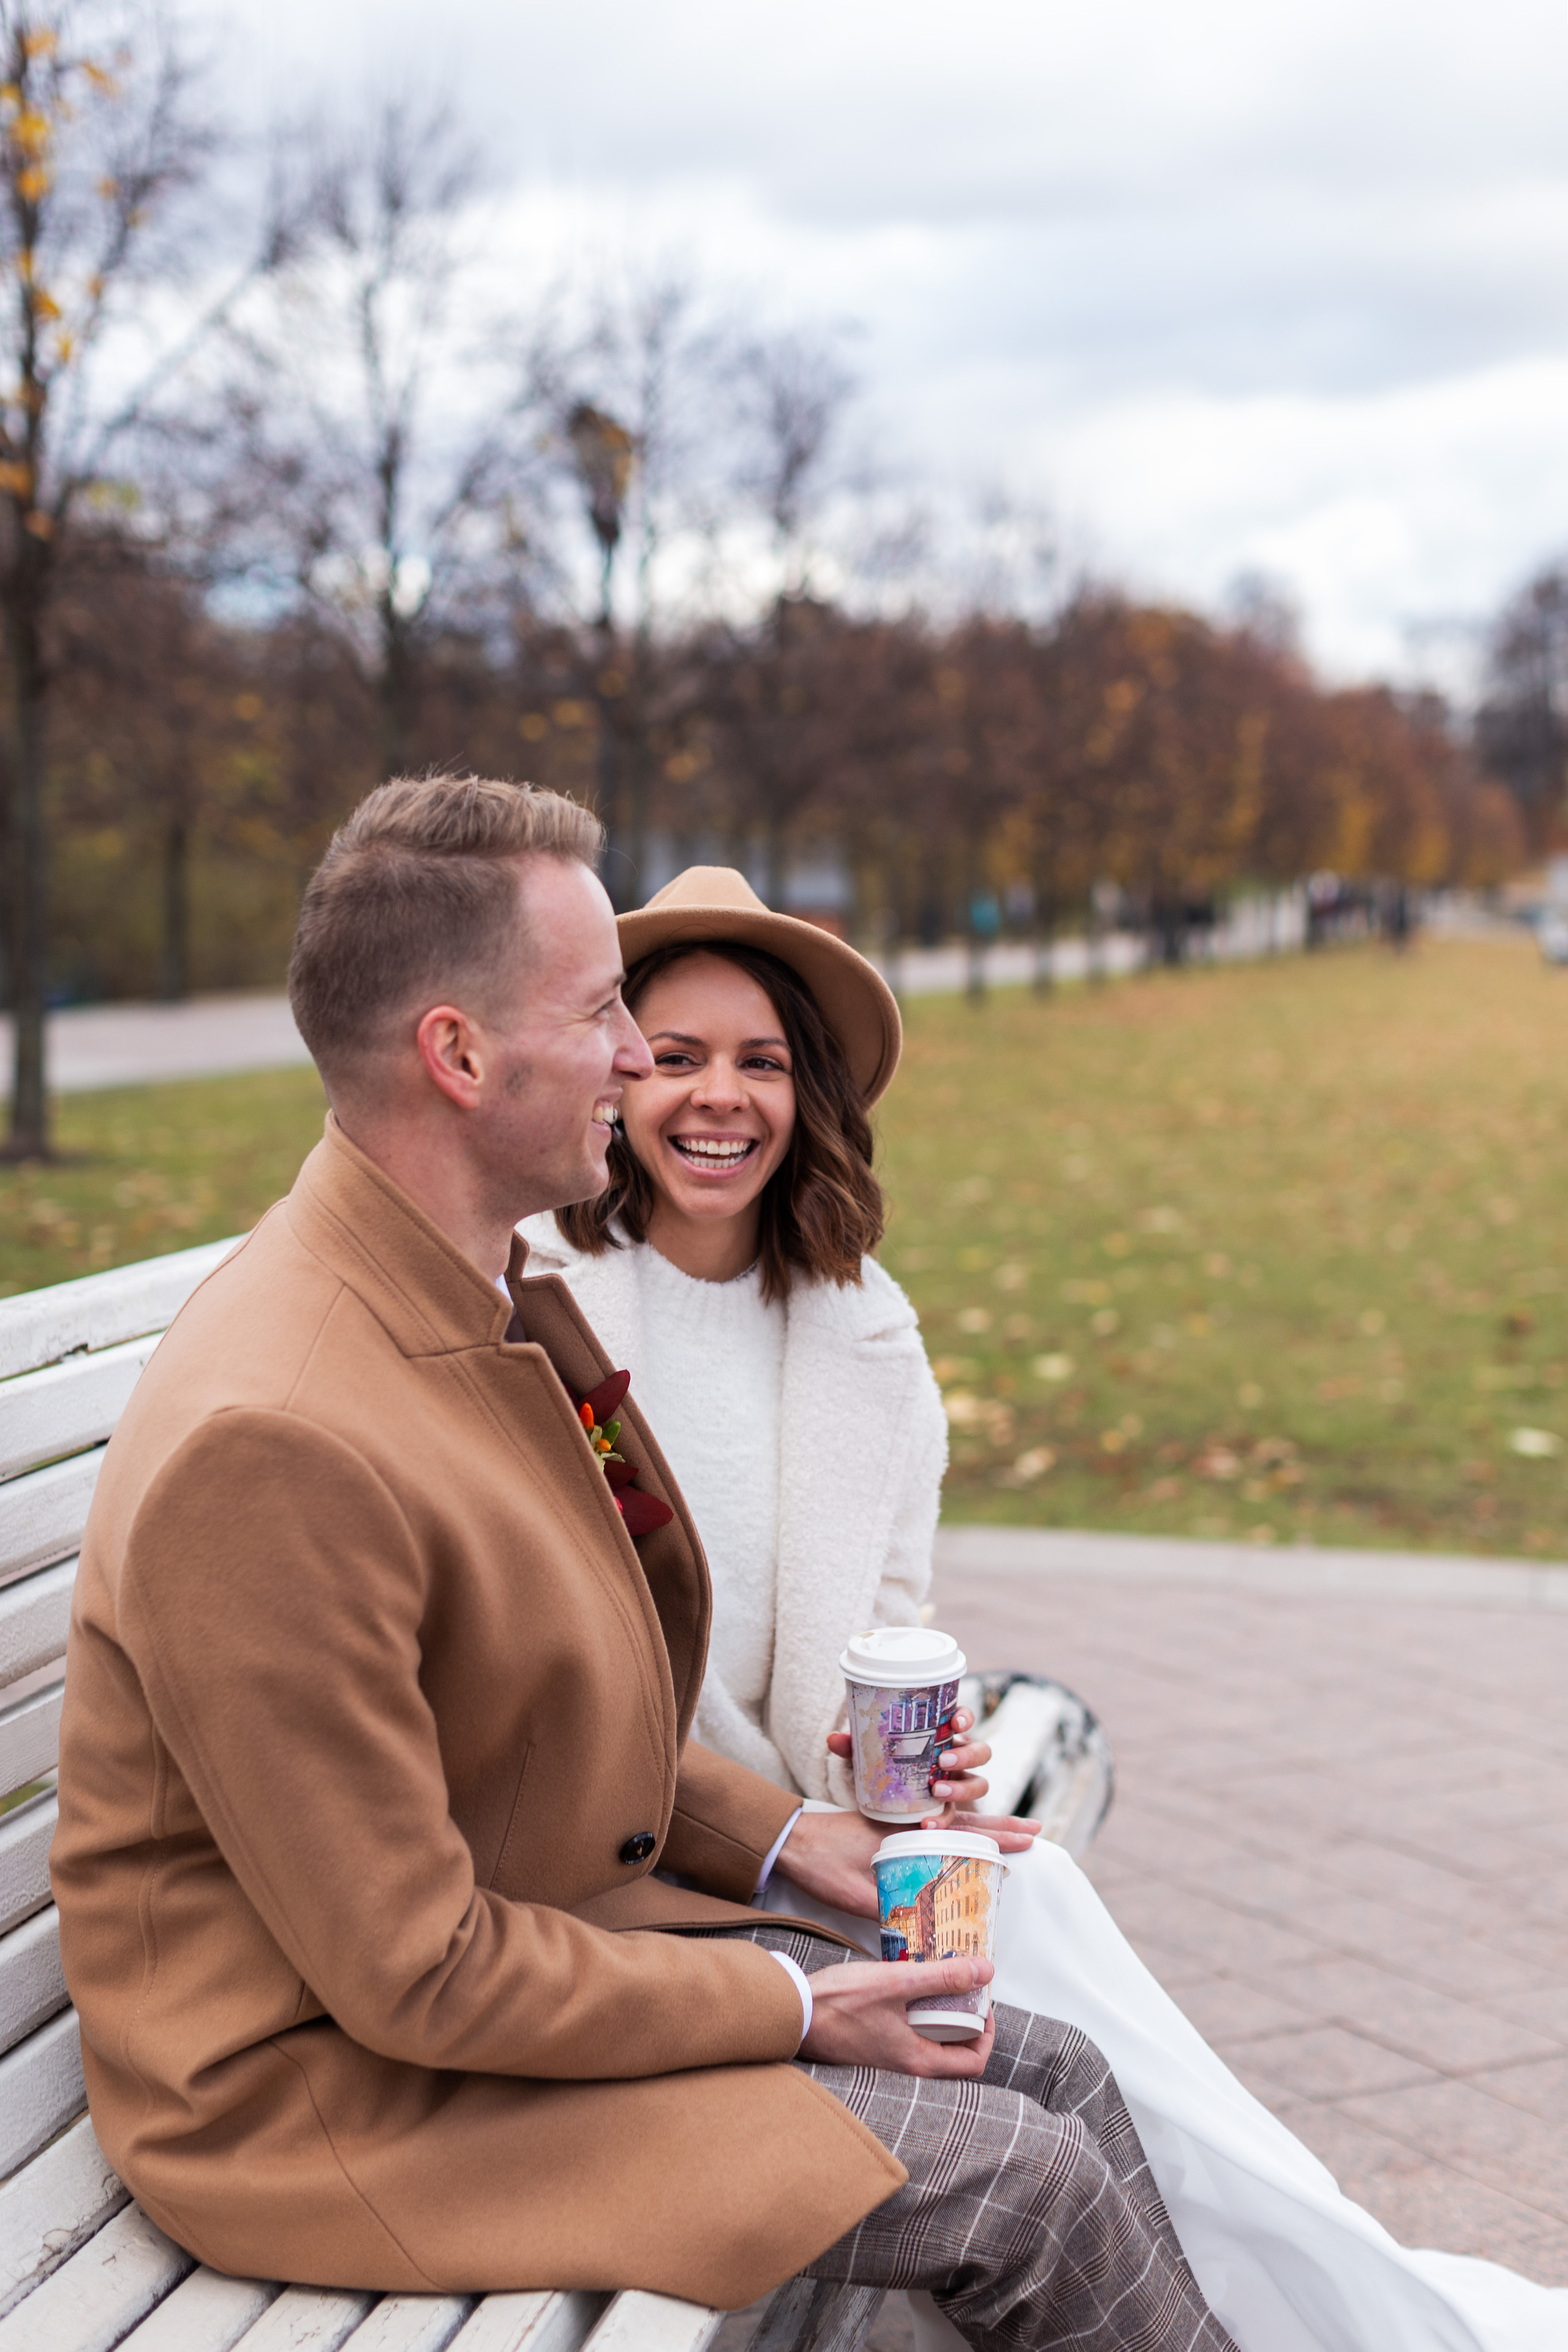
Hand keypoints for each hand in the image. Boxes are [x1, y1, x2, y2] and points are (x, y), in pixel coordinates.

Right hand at [800, 1955, 995, 2074]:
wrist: (793, 2013)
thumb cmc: (838, 2004)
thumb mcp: (897, 1983)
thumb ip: (943, 1978)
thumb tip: (984, 1971)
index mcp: (919, 2060)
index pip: (975, 2061)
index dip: (987, 2032)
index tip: (982, 2001)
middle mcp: (907, 2064)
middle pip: (955, 2049)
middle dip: (965, 2016)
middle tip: (962, 1983)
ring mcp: (889, 2055)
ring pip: (931, 2037)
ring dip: (940, 2010)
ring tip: (937, 1977)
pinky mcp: (875, 2041)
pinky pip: (909, 2030)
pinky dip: (918, 2009)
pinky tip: (908, 1982)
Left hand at [825, 1709, 1042, 1842]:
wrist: (887, 1799)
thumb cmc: (886, 1764)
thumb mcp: (871, 1752)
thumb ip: (854, 1745)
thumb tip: (833, 1740)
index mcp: (943, 1735)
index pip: (964, 1720)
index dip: (966, 1718)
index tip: (956, 1723)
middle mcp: (958, 1759)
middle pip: (981, 1752)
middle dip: (967, 1755)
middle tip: (943, 1762)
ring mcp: (959, 1784)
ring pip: (979, 1784)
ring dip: (963, 1787)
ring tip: (937, 1792)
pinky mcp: (950, 1809)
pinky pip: (958, 1816)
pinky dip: (944, 1821)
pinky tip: (927, 1825)